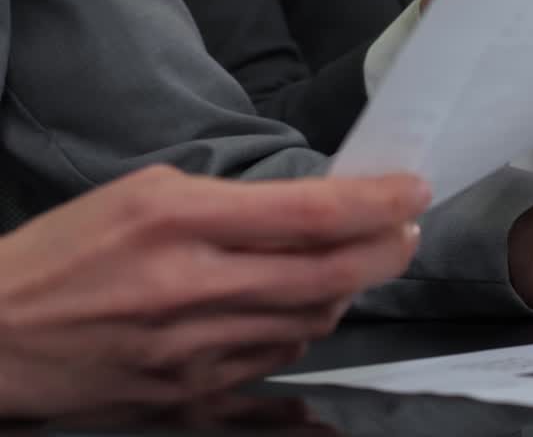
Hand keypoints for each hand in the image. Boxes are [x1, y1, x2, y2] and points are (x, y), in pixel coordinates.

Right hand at [0, 166, 428, 417]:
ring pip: (312, 321)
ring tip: (355, 262)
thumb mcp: (144, 194)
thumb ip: (232, 202)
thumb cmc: (65, 254)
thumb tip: (315, 209)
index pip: (309, 214)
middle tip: (407, 231)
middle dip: (387, 250)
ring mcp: (190, 351)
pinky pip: (277, 361)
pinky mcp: (187, 395)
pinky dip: (303, 329)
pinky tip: (306, 305)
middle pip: (328, 274)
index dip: (377, 204)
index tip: (413, 192)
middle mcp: (189, 289)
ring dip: (348, 290)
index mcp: (175, 221)